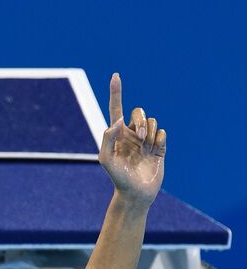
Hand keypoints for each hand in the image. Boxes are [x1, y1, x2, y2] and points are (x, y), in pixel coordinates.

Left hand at [98, 73, 165, 206]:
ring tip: (145, 149)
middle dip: (141, 121)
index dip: (116, 92)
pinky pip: (162, 132)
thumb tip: (117, 120)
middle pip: (139, 111)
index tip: (115, 75)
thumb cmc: (118, 178)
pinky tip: (154, 152)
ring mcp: (146, 140)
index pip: (115, 108)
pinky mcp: (159, 147)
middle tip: (140, 137)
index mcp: (117, 134)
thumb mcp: (107, 160)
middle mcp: (131, 134)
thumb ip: (108, 138)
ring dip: (150, 133)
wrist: (136, 194)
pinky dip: (159, 140)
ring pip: (152, 121)